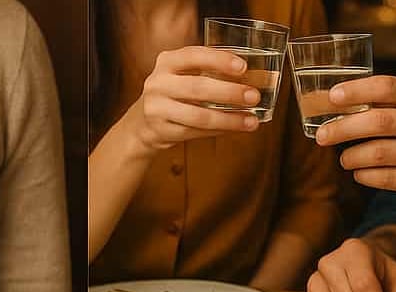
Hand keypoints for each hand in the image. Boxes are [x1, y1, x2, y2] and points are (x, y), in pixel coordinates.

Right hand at [131, 46, 262, 151]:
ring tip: (250, 121)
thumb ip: (205, 70)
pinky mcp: (162, 131)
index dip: (219, 60)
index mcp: (166, 62)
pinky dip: (219, 131)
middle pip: (198, 88)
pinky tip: (234, 129)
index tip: (243, 67)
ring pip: (199, 116)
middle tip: (253, 96)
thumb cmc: (171, 94)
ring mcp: (158, 109)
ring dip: (229, 119)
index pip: (194, 56)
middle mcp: (158, 83)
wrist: (142, 122)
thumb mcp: (181, 74)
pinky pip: (196, 133)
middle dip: (230, 93)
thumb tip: (247, 77)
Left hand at [315, 75, 395, 220]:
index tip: (331, 97)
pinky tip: (360, 174)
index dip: (355, 90)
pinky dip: (365, 176)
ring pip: (378, 152)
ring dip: (352, 157)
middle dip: (342, 128)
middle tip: (321, 136)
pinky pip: (385, 178)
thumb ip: (391, 108)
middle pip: (378, 120)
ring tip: (345, 160)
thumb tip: (340, 103)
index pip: (388, 86)